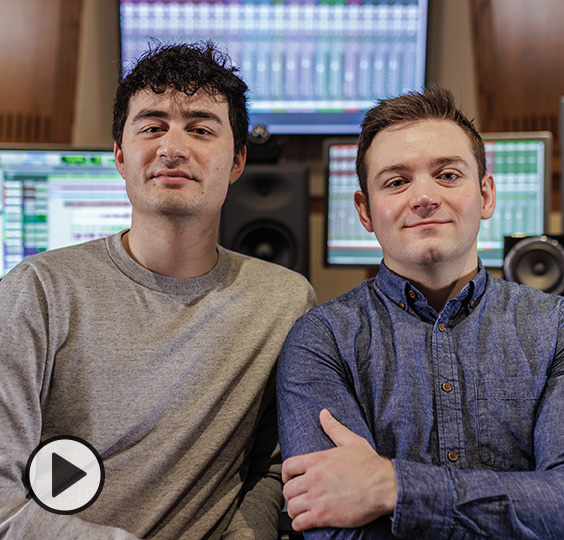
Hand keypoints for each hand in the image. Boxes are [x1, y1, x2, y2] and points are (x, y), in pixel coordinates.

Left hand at [282, 409, 396, 531]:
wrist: (384, 486)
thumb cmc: (370, 464)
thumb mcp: (351, 441)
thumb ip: (333, 428)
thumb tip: (324, 413)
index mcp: (316, 460)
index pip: (287, 466)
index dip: (286, 475)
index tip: (290, 479)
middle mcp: (313, 478)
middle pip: (287, 489)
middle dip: (291, 493)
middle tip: (298, 496)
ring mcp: (317, 498)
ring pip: (291, 507)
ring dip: (294, 510)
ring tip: (301, 511)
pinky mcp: (323, 516)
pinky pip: (300, 523)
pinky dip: (299, 524)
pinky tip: (305, 522)